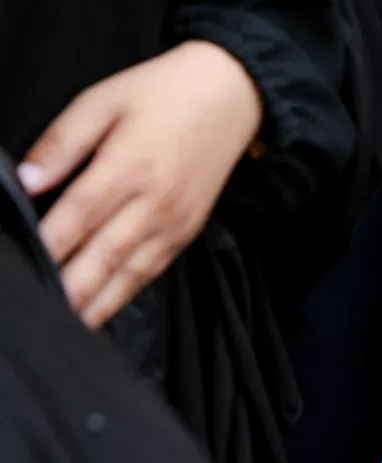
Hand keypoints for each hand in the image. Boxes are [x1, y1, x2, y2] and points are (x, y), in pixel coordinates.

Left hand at [18, 40, 261, 328]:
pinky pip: (154, 269)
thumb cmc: (164, 92)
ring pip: (131, 272)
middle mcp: (154, 202)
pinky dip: (129, 292)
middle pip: (104, 255)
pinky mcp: (188, 230)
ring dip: (99, 302)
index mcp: (128, 166)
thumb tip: (28, 179)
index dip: (49, 245)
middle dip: (72, 288)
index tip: (25, 265)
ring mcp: (175, 221)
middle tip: (44, 314)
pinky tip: (106, 306)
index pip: (78, 215)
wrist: (232, 96)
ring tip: (70, 325)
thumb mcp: (103, 99)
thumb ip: (63, 141)